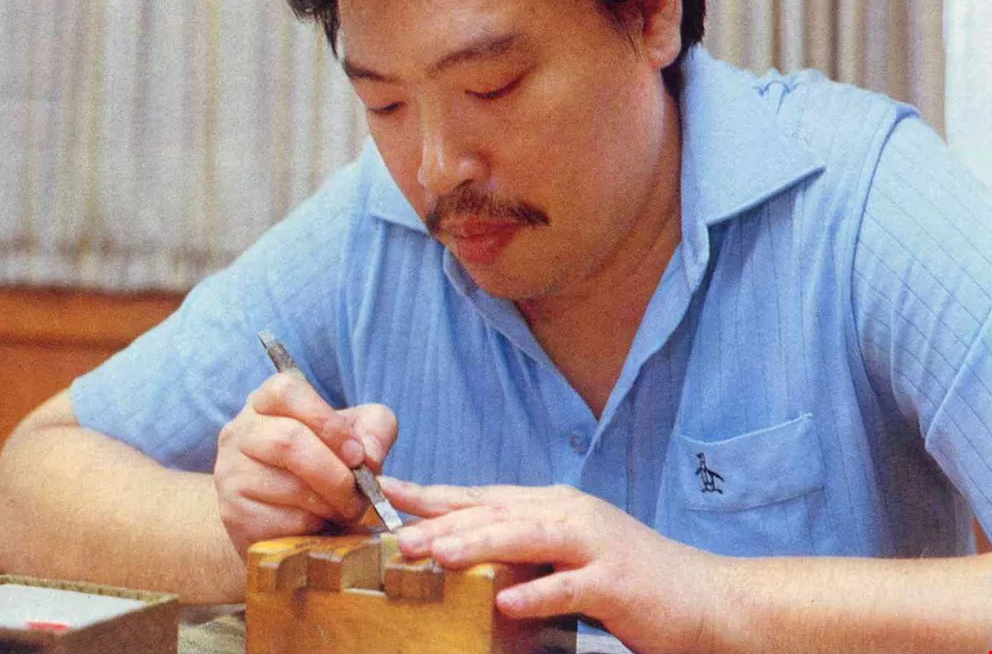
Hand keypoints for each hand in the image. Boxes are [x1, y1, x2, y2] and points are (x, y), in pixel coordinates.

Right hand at [214, 370, 396, 555]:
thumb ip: (375, 429)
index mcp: (267, 401)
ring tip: (346, 510)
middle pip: (289, 440)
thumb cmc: (326, 463)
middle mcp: (240, 432)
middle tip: (360, 494)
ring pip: (288, 486)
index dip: (327, 421)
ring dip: (331, 504)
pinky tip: (321, 524)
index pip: (286, 391)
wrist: (284, 514)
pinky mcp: (234, 515)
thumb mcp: (356, 434)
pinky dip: (314, 526)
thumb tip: (370, 455)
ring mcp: (231, 474)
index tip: (357, 454)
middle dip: (336, 473)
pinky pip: (282, 522)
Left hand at [381, 478, 720, 653]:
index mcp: (555, 506)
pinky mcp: (618, 583)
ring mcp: (596, 546)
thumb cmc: (631, 579)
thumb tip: (464, 547)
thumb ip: (525, 545)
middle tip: (394, 535)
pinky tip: (507, 603)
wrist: (707, 599)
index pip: (485, 496)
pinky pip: (572, 589)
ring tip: (435, 554)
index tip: (389, 493)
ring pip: (526, 538)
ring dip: (477, 544)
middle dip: (442, 521)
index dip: (436, 495)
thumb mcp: (571, 551)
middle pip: (497, 512)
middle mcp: (571, 515)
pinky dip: (539, 593)